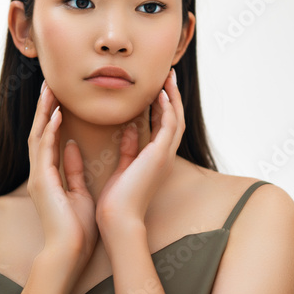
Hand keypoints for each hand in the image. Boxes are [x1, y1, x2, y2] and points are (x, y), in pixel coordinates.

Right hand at [26, 81, 97, 270]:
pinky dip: (48, 132)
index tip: (59, 97)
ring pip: (37, 137)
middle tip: (49, 84)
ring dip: (43, 113)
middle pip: (40, 133)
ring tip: (49, 91)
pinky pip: (43, 152)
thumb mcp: (79, 192)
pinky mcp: (42, 183)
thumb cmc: (77, 228)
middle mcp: (41, 174)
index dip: (52, 117)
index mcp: (50, 176)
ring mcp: (38, 178)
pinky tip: (54, 116)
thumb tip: (71, 147)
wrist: (70, 252)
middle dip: (44, 108)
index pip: (49, 139)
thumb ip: (73, 169)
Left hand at [96, 68, 184, 230]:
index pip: (164, 126)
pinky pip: (168, 126)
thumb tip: (130, 128)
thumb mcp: (123, 168)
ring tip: (168, 77)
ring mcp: (165, 156)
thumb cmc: (117, 200)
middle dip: (172, 96)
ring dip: (173, 97)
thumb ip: (129, 148)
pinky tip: (161, 94)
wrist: (118, 219)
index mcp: (156, 160)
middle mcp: (165, 157)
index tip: (158, 88)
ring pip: (176, 119)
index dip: (163, 106)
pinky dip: (167, 108)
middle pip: (175, 119)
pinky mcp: (159, 156)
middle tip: (168, 75)